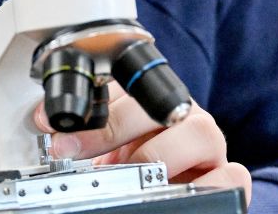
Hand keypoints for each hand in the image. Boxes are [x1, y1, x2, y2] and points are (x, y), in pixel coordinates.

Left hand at [33, 82, 251, 203]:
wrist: (172, 195)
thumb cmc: (138, 169)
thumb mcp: (109, 148)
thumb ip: (86, 133)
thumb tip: (46, 122)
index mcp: (153, 99)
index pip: (125, 82)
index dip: (90, 99)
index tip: (52, 122)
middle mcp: (183, 115)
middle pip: (159, 102)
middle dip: (111, 125)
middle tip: (72, 149)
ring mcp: (209, 144)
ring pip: (198, 131)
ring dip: (157, 154)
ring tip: (128, 174)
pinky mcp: (228, 175)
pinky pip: (230, 175)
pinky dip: (210, 183)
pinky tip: (177, 191)